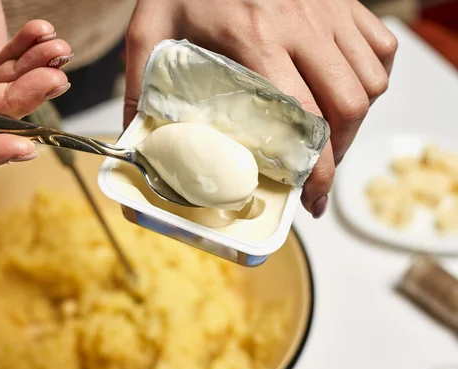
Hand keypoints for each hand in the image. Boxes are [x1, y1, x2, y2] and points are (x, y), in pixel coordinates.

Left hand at [124, 0, 396, 216]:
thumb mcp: (152, 27)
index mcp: (256, 38)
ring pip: (371, 80)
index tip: (312, 196)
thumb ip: (142, 80)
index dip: (316, 166)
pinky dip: (373, 77)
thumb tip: (138, 136)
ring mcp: (329, 11)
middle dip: (339, 153)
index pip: (303, 115)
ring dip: (355, 120)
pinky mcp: (343, 0)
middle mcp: (303, 26)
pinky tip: (347, 92)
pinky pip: (381, 46)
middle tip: (318, 175)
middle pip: (349, 105)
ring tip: (330, 140)